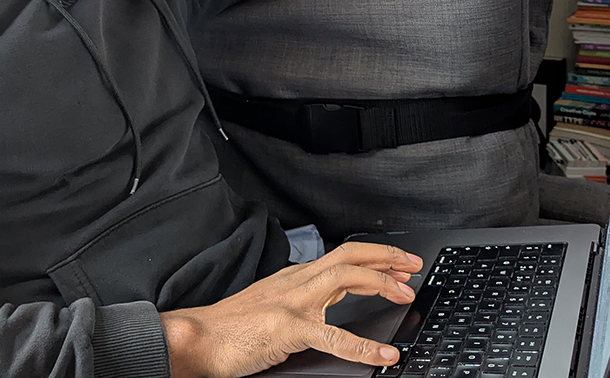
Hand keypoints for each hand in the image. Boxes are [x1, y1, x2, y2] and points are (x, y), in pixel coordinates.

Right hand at [159, 242, 422, 377]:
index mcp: (293, 278)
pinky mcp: (287, 328)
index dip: (374, 259)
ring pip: (345, 277)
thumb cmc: (229, 330)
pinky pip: (334, 335)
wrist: (196, 339)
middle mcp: (296, 282)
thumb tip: (327, 315)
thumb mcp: (271, 308)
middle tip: (413, 266)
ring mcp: (292, 302)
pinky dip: (364, 346)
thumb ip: (299, 306)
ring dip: (380, 282)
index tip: (398, 266)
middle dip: (386, 257)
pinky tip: (384, 354)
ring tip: (406, 294)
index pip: (342, 257)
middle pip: (349, 255)